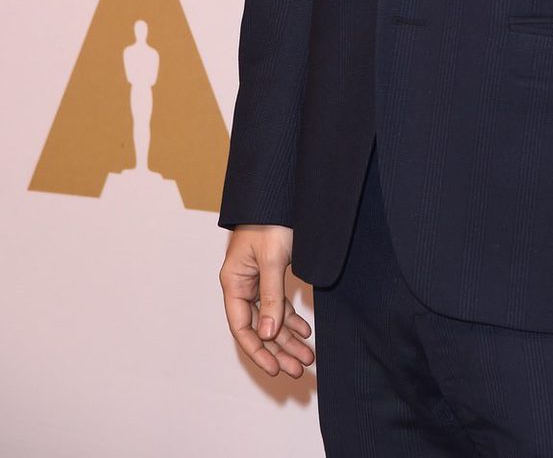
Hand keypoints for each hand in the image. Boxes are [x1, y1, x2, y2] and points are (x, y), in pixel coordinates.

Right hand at [220, 224, 315, 377]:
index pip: (242, 327)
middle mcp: (242, 286)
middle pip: (259, 328)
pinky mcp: (271, 275)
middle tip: (300, 368)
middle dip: (279, 350)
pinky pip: (279, 305)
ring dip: (288, 338)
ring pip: (271, 319)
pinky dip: (291, 319)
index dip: (258, 351)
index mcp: (234, 283)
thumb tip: (267, 334)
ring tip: (308, 355)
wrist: (278, 195)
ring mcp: (256, 281)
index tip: (276, 368)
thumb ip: (270, 297)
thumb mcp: (272, 260)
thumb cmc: (270, 222)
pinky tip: (305, 330)